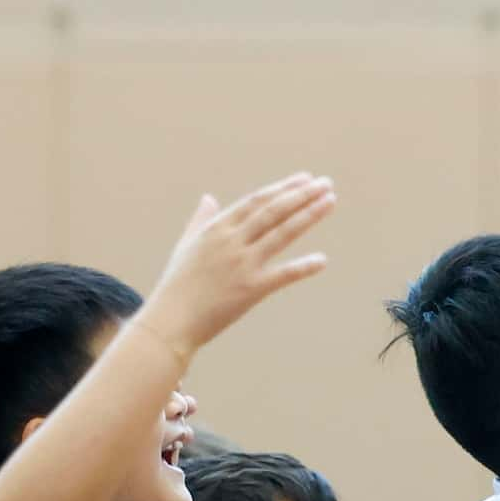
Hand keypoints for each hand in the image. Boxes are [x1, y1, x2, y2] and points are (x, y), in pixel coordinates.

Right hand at [138, 175, 338, 357]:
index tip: (306, 178)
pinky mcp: (250, 289)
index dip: (283, 188)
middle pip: (273, 211)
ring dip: (309, 215)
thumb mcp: (186, 246)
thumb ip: (200, 220)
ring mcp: (242, 265)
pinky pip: (283, 274)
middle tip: (326, 183)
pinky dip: (304, 266)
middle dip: (302, 195)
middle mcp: (231, 242)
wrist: (169, 322)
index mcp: (216, 229)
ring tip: (330, 201)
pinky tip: (322, 260)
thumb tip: (208, 198)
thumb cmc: (177, 284)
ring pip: (282, 233)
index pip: (257, 201)